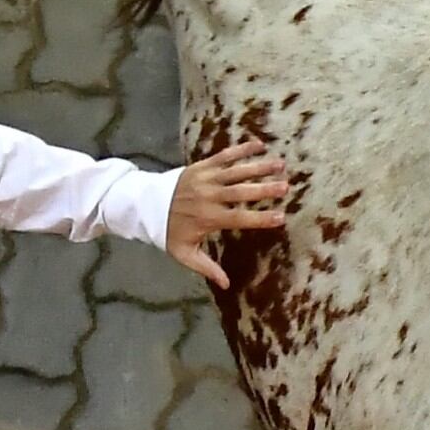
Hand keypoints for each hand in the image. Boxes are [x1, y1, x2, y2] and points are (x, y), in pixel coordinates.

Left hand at [167, 136, 294, 285]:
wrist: (144, 204)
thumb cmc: (168, 230)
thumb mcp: (184, 253)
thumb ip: (206, 267)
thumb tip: (227, 285)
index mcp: (208, 218)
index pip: (239, 218)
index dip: (260, 218)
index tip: (281, 217)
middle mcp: (209, 196)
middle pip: (241, 192)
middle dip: (264, 189)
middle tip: (285, 187)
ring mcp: (205, 179)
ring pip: (236, 171)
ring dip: (258, 167)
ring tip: (280, 164)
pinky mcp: (201, 166)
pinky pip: (224, 156)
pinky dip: (241, 149)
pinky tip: (259, 145)